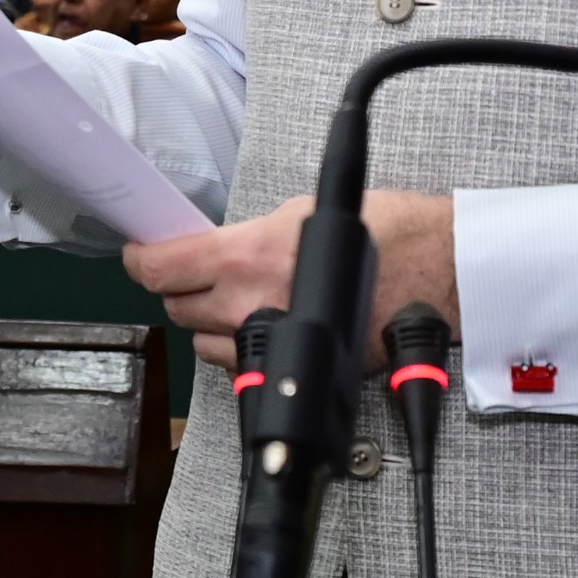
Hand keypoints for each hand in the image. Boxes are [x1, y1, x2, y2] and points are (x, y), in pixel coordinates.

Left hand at [124, 190, 458, 369]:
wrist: (438, 272)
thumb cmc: (387, 231)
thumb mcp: (303, 211)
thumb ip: (247, 234)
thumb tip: (209, 246)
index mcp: (251, 254)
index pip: (161, 267)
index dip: (140, 259)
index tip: (140, 253)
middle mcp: (252, 302)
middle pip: (175, 306)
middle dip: (181, 286)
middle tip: (196, 268)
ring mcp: (272, 341)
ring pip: (202, 341)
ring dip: (208, 320)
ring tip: (236, 296)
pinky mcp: (292, 366)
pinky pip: (238, 366)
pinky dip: (238, 346)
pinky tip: (260, 321)